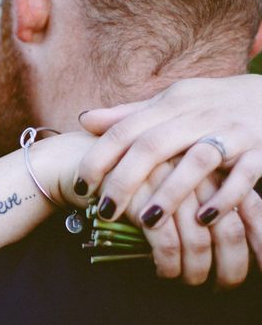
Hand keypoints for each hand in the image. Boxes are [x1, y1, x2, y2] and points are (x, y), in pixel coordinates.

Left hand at [76, 75, 261, 228]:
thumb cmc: (212, 103)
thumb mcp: (171, 102)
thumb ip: (129, 114)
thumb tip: (84, 120)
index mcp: (171, 103)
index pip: (126, 129)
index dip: (99, 157)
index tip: (80, 184)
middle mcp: (197, 115)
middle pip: (152, 146)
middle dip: (124, 180)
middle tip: (104, 211)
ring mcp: (231, 132)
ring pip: (196, 160)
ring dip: (171, 193)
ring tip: (148, 222)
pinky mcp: (261, 151)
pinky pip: (243, 176)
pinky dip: (224, 198)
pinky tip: (204, 220)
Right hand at [119, 162, 253, 286]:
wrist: (85, 157)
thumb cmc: (132, 174)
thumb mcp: (174, 182)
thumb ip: (206, 201)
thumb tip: (238, 242)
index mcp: (211, 168)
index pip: (251, 210)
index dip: (260, 245)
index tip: (258, 269)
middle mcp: (194, 173)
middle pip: (229, 231)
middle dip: (231, 268)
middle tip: (222, 286)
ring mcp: (167, 184)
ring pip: (199, 242)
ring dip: (196, 272)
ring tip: (187, 280)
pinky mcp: (141, 198)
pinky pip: (167, 244)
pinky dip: (169, 265)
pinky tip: (163, 271)